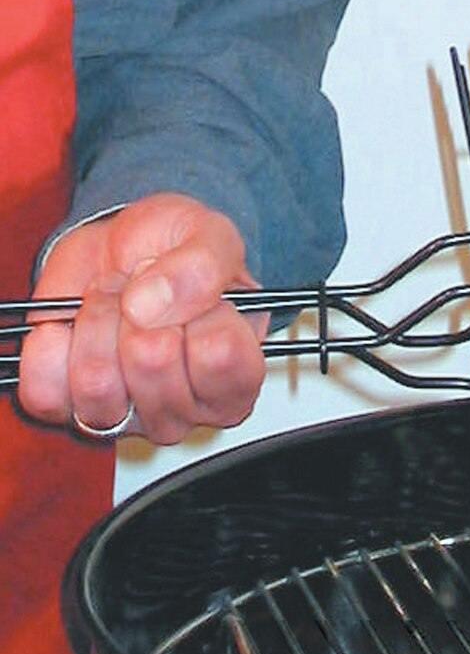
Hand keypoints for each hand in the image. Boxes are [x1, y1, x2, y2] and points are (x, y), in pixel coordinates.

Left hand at [19, 193, 268, 444]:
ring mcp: (130, 417)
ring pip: (98, 381)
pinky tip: (73, 326)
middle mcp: (188, 411)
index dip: (201, 308)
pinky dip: (51, 344)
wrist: (119, 248)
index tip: (196, 291)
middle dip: (138, 305)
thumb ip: (202, 266)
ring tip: (112, 303)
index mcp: (237, 380)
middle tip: (144, 291)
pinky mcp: (71, 409)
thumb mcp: (211, 236)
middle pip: (153, 363)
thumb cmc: (176, 253)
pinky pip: (48, 390)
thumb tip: (149, 306)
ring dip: (97, 321)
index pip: (220, 355)